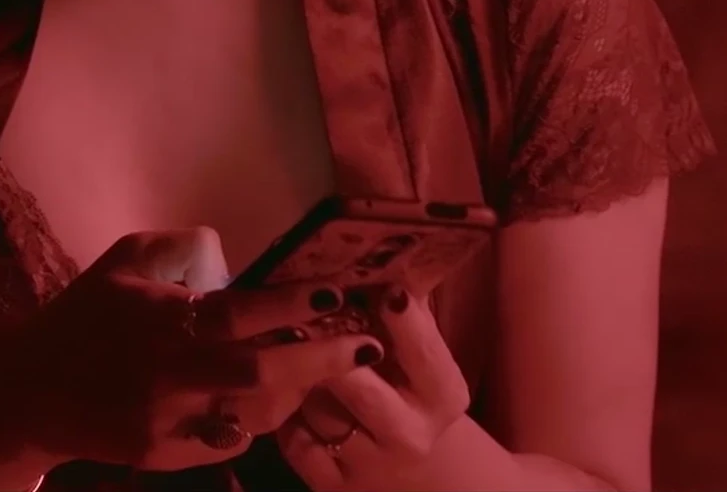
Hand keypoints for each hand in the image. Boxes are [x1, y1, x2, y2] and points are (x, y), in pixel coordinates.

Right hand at [0, 227, 379, 479]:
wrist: (30, 392)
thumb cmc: (82, 318)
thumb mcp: (120, 264)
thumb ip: (173, 246)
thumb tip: (222, 243)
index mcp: (163, 317)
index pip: (240, 310)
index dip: (293, 302)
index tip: (336, 293)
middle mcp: (170, 371)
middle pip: (261, 369)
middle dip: (322, 358)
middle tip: (364, 345)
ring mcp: (169, 418)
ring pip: (255, 411)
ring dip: (298, 390)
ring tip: (328, 368)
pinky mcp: (164, 453)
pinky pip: (230, 440)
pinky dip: (259, 419)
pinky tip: (278, 398)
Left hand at [275, 287, 472, 490]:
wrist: (416, 472)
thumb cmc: (415, 395)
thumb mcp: (427, 362)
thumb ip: (410, 319)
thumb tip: (383, 258)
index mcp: (444, 396)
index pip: (423, 353)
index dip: (402, 320)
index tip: (384, 286)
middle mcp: (410, 435)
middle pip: (356, 384)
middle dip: (327, 347)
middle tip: (304, 310)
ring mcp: (369, 466)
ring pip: (316, 408)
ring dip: (297, 373)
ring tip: (281, 341)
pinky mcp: (331, 486)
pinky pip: (293, 439)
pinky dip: (284, 412)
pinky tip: (282, 389)